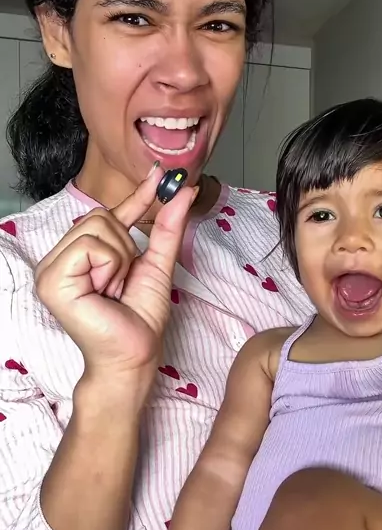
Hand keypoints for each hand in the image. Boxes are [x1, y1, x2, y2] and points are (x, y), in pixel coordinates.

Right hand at [35, 166, 195, 379]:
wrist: (134, 355)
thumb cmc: (139, 319)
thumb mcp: (157, 263)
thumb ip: (167, 227)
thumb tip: (183, 189)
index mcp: (76, 256)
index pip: (104, 215)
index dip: (135, 196)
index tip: (159, 174)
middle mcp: (58, 260)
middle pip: (99, 216)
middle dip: (125, 247)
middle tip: (121, 282)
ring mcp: (50, 270)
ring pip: (96, 227)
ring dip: (119, 259)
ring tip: (113, 289)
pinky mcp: (51, 281)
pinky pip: (91, 246)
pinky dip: (110, 266)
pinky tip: (104, 291)